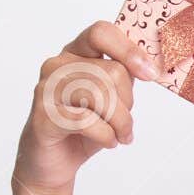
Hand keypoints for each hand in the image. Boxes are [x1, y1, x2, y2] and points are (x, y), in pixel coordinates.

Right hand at [13, 21, 160, 194]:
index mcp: (75, 53)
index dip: (129, 50)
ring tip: (120, 135)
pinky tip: (108, 142)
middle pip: (112, 72)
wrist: (52, 161)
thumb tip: (150, 66)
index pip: (101, 33)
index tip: (149, 73)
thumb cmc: (82, 128)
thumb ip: (122, 77)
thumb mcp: (110, 98)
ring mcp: (47, 89)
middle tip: (125, 123)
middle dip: (128, 103)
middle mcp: (57, 65)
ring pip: (102, 96)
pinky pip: (87, 121)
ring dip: (121, 123)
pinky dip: (106, 136)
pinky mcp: (43, 115)